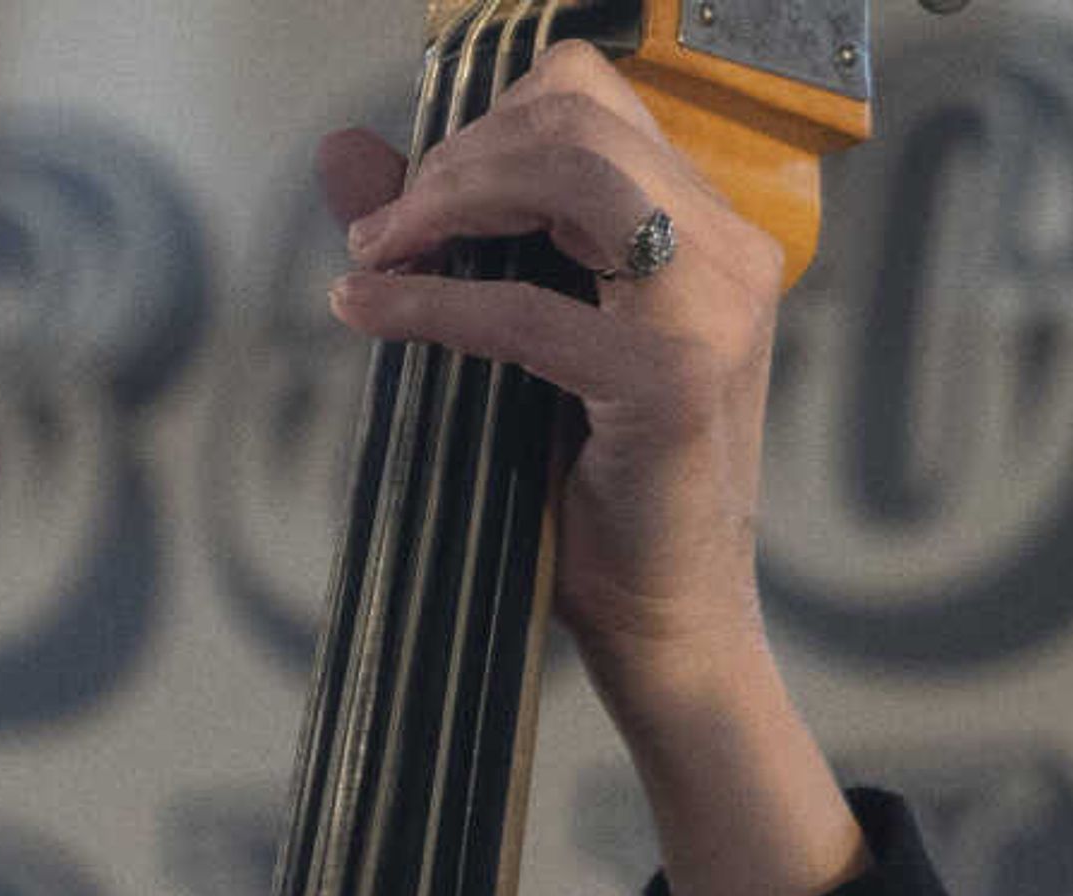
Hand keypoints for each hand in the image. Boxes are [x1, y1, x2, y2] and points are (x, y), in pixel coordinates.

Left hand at [317, 41, 855, 895]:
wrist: (666, 621)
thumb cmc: (591, 490)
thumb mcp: (512, 339)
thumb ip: (441, 237)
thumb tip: (345, 153)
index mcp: (704, 227)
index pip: (592, 97)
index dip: (487, 124)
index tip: (414, 197)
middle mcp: (728, 249)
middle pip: (577, 119)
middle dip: (454, 160)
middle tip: (380, 234)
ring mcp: (711, 310)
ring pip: (573, 177)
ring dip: (449, 205)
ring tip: (376, 260)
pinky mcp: (670, 381)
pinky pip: (529, 310)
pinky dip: (432, 303)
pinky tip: (368, 314)